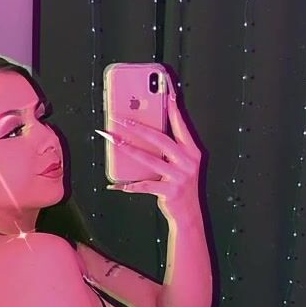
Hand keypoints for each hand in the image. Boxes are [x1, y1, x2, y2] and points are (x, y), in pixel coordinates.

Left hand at [102, 75, 202, 215]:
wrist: (189, 214)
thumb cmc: (180, 186)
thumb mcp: (180, 164)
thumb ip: (169, 149)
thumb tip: (145, 130)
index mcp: (192, 152)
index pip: (180, 125)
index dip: (172, 108)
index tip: (166, 92)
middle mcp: (188, 162)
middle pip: (160, 139)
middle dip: (138, 127)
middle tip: (121, 118)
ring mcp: (179, 177)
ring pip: (149, 160)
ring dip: (128, 149)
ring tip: (113, 140)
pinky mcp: (170, 192)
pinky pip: (145, 185)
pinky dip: (129, 185)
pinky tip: (116, 184)